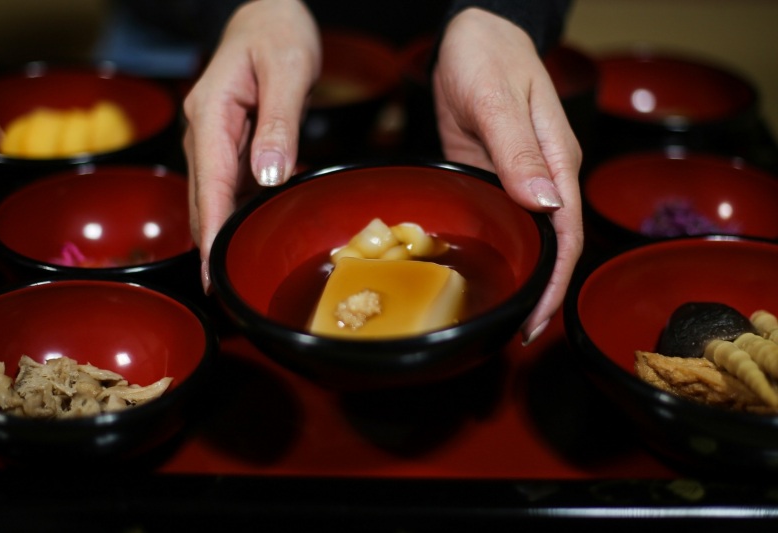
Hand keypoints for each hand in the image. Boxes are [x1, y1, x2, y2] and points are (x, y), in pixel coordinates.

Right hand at [183, 0, 320, 291]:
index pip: (209, 184)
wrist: (267, 15)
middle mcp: (204, 132)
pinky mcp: (230, 144)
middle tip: (227, 292)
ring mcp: (214, 140)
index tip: (211, 274)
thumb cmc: (277, 33)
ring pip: (217, 196)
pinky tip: (258, 232)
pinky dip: (243, 210)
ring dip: (226, 232)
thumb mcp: (287, 69)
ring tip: (242, 272)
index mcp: (211, 115)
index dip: (210, 233)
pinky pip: (233, 185)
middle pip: (206, 199)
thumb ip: (280, 122)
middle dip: (213, 245)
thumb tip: (268, 176)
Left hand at [432, 8, 582, 344]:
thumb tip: (546, 203)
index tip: (536, 319)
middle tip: (516, 333)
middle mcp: (546, 175)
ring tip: (504, 317)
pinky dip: (503, 252)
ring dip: (524, 278)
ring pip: (531, 238)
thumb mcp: (496, 98)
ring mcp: (521, 178)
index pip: (566, 233)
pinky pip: (506, 222)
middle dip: (541, 292)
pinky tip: (488, 273)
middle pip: (554, 245)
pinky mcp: (497, 177)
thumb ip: (517, 149)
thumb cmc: (486, 55)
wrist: (473, 34)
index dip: (555, 281)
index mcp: (557, 160)